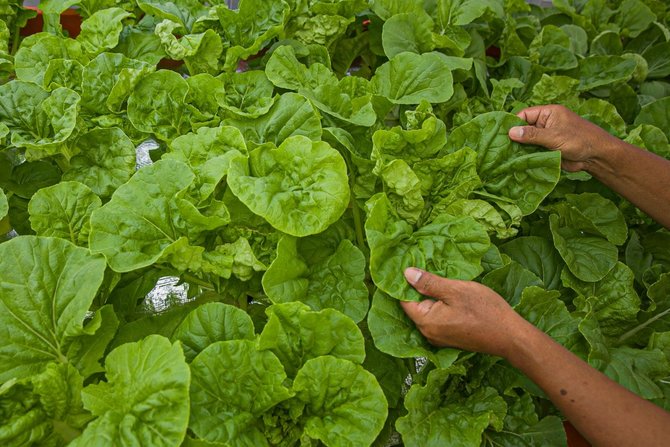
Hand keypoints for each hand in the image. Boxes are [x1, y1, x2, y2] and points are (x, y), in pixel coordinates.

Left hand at [400, 268, 529, 358]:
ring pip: (427, 312)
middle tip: (422, 268)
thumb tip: (406, 274)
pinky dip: (439, 306)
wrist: (510, 336)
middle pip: (414, 307)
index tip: (408, 266)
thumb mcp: (456, 290)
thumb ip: (429, 283)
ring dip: (430, 297)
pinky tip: (447, 295)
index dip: (404, 283)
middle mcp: (428, 333)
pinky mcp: (449, 338)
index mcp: (426, 322)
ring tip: (436, 279)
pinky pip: (437, 319)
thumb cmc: (485, 311)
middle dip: (417, 289)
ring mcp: (439, 338)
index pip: (403, 300)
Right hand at [508, 105, 618, 171]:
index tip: (501, 134)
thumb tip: (511, 132)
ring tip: (505, 157)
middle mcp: (545, 124)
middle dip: (515, 138)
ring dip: (520, 149)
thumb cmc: (579, 140)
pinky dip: (526, 157)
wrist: (596, 156)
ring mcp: (546, 137)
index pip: (524, 115)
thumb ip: (532, 135)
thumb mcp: (554, 136)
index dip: (513, 123)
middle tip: (500, 148)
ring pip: (527, 142)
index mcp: (548, 114)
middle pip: (524, 129)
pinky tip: (515, 163)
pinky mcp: (547, 150)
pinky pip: (533, 152)